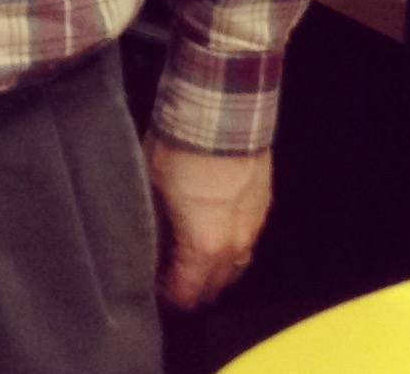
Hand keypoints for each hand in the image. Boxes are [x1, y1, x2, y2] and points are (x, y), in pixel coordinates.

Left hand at [146, 137, 271, 308]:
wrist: (223, 115)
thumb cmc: (182, 150)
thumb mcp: (151, 185)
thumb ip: (153, 220)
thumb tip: (146, 235)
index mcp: (204, 246)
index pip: (188, 290)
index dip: (171, 295)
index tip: (157, 289)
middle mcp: (234, 245)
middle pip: (216, 284)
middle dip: (195, 287)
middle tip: (174, 277)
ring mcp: (253, 225)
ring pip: (237, 264)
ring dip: (217, 268)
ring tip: (195, 258)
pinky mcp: (262, 205)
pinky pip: (248, 238)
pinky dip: (232, 243)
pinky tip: (216, 229)